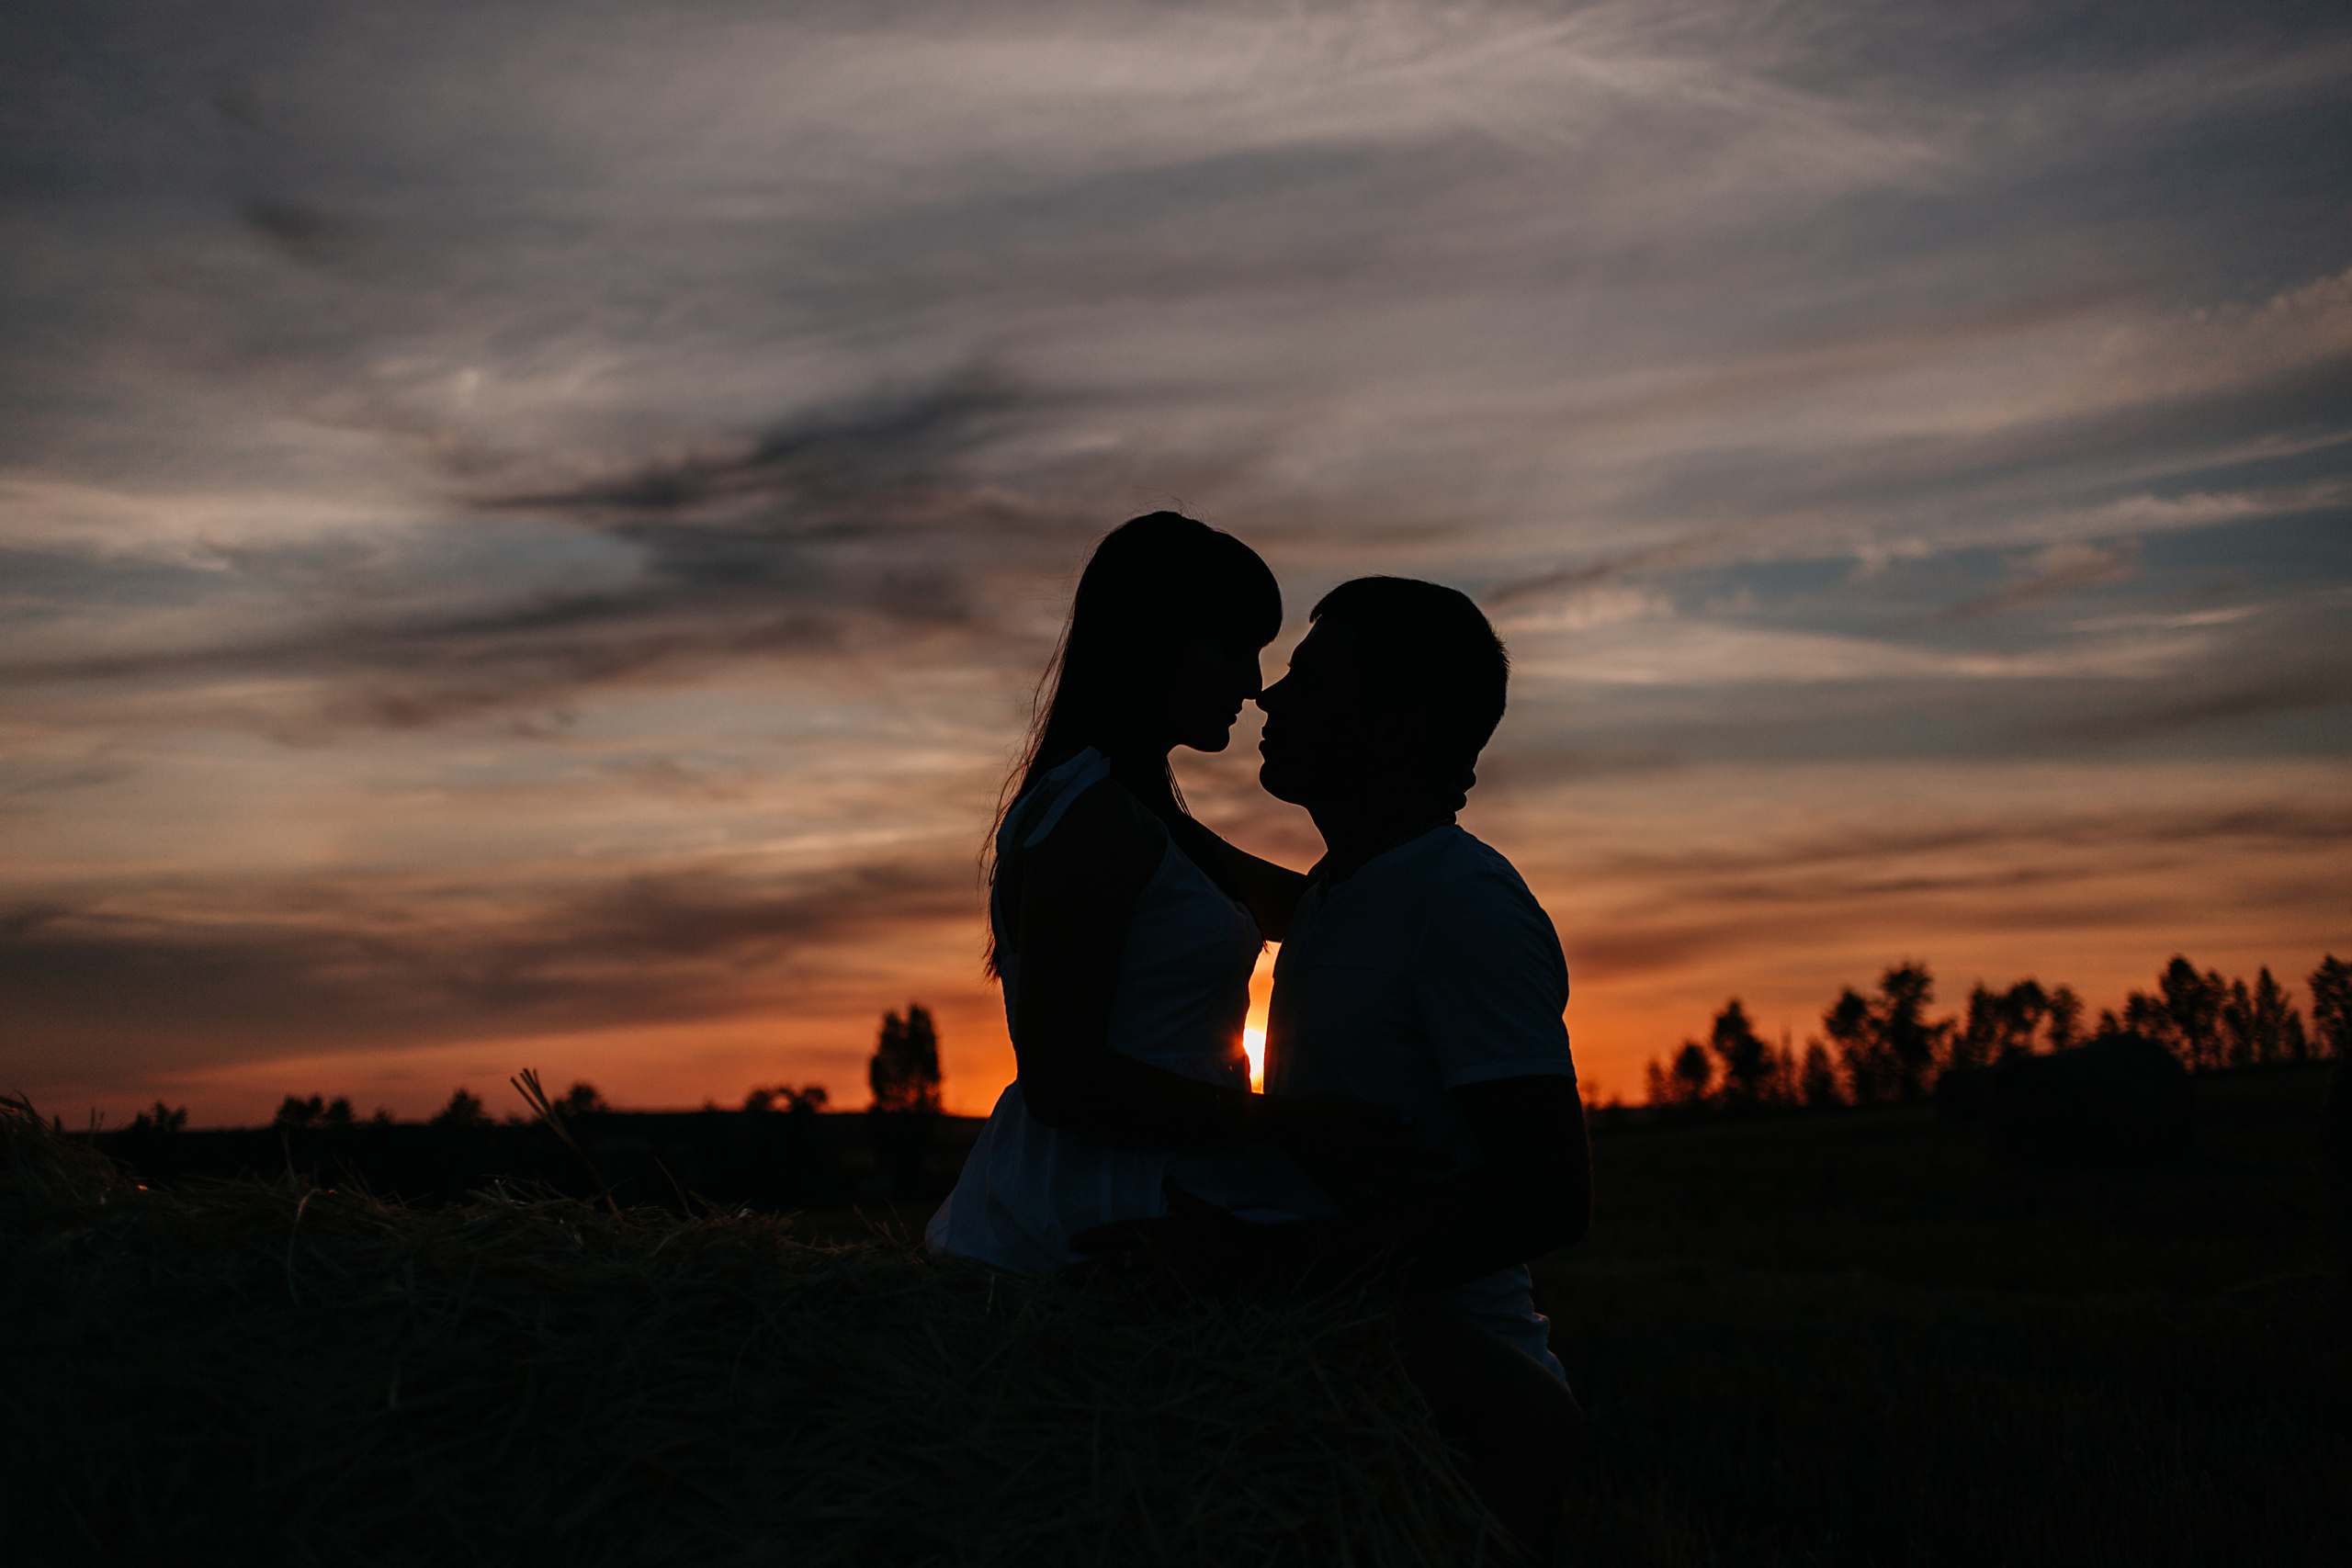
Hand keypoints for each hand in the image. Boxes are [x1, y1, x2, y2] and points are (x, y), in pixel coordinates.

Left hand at [1067, 1181, 1386, 1296]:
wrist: (1258, 1259)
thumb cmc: (1230, 1231)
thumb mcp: (1203, 1210)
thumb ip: (1180, 1198)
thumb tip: (1167, 1180)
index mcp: (1161, 1230)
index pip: (1118, 1232)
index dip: (1094, 1238)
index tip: (1073, 1243)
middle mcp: (1159, 1255)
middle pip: (1112, 1265)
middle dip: (1083, 1273)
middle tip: (1058, 1280)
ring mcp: (1168, 1280)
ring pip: (1124, 1291)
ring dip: (1098, 1298)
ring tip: (1074, 1305)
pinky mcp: (1180, 1302)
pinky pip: (1148, 1312)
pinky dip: (1128, 1317)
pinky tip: (1109, 1324)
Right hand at [1253, 1093, 1443, 1202]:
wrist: (1287, 1125)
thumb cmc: (1321, 1110)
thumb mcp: (1352, 1105)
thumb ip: (1382, 1116)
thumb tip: (1411, 1124)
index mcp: (1365, 1141)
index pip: (1405, 1152)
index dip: (1429, 1157)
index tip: (1448, 1160)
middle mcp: (1357, 1165)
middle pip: (1397, 1180)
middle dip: (1421, 1185)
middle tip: (1440, 1190)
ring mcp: (1344, 1179)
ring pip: (1378, 1198)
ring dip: (1400, 1202)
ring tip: (1417, 1204)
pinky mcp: (1332, 1187)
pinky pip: (1355, 1205)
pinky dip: (1372, 1211)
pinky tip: (1383, 1213)